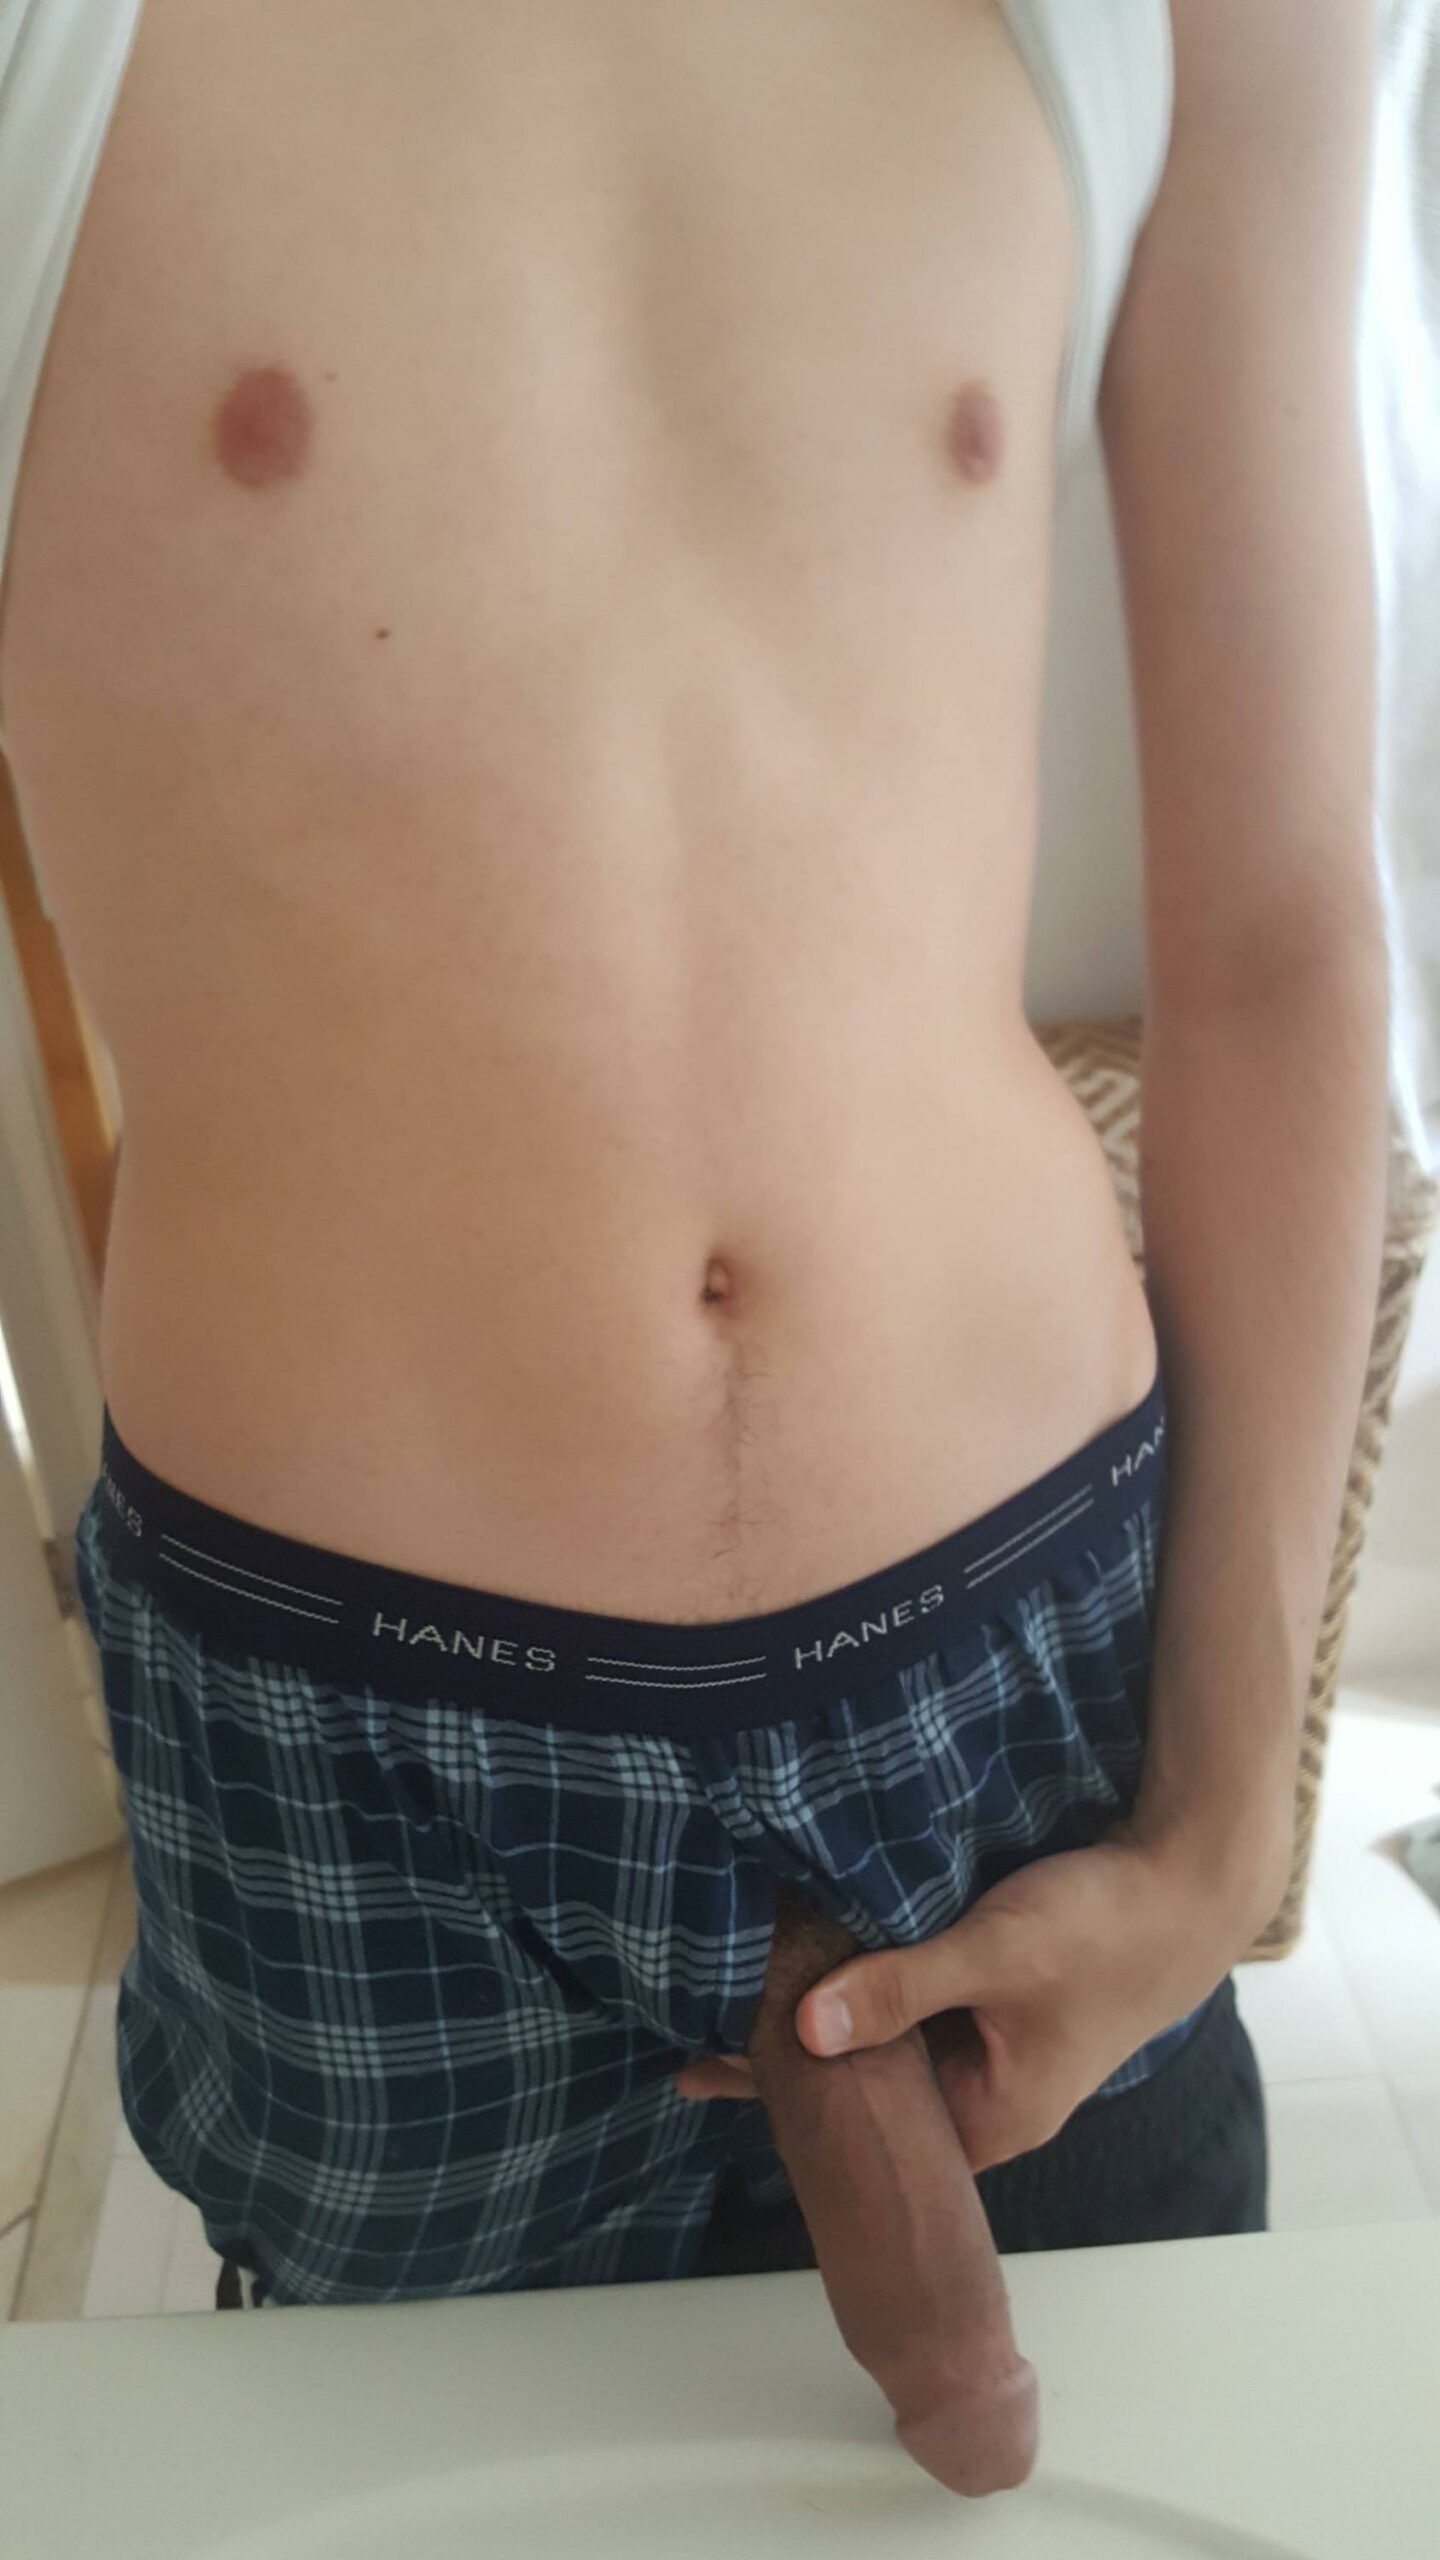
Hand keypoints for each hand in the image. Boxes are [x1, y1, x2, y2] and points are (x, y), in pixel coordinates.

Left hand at [672, 1825, 1270, 2173]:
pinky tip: (824, 1954)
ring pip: (892, 2045)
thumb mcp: (997, 1954)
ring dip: (832, 2017)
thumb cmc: (1107, 1928)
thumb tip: (802, 2031)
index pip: (869, 2132)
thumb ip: (900, 1988)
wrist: (1192, 1880)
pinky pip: (916, 2004)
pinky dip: (871, 1984)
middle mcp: (988, 2097)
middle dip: (797, 2064)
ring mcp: (994, 2048)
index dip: (792, 2101)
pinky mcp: (999, 2000)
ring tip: (742, 1995)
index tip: (714, 2070)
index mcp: (992, 2118)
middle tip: (705, 2039)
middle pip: (873, 2093)